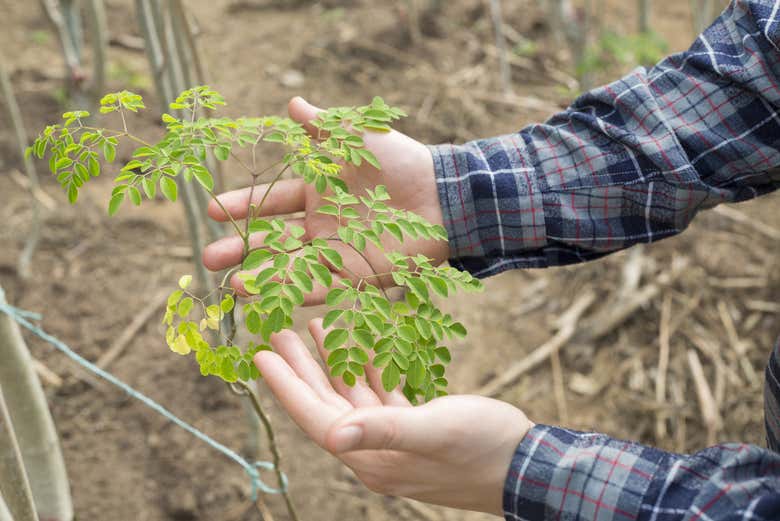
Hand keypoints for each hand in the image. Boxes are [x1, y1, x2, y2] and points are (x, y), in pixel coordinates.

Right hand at [202, 97, 448, 302]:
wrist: (442, 196)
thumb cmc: (401, 162)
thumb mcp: (358, 139)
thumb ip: (324, 127)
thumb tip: (291, 103)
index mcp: (317, 193)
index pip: (270, 201)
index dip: (241, 204)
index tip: (211, 209)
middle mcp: (320, 225)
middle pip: (271, 240)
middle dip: (238, 249)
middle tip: (207, 258)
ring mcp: (336, 253)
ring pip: (289, 267)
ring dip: (260, 276)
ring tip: (229, 284)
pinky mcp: (355, 276)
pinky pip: (320, 287)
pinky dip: (293, 292)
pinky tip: (266, 296)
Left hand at [256, 319, 532, 515]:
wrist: (526, 464)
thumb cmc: (482, 448)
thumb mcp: (433, 432)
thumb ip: (384, 430)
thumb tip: (333, 436)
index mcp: (371, 456)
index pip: (315, 417)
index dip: (286, 386)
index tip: (260, 355)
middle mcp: (375, 450)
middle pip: (327, 403)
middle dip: (301, 369)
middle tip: (277, 333)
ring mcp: (395, 440)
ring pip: (352, 395)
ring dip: (333, 363)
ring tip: (313, 328)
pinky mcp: (415, 428)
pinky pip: (380, 394)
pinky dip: (368, 367)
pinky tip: (361, 343)